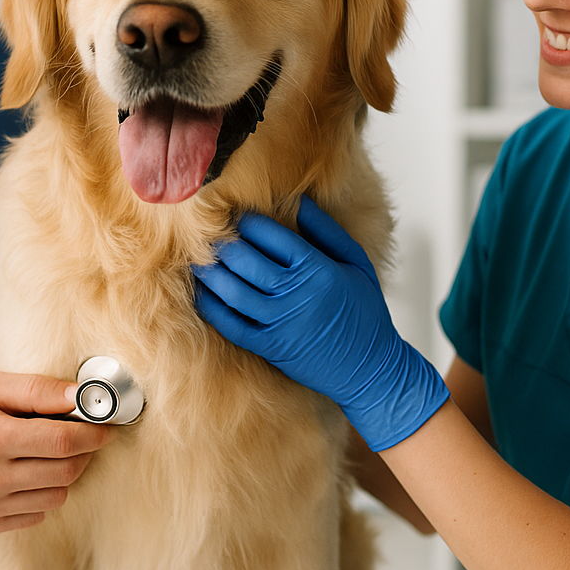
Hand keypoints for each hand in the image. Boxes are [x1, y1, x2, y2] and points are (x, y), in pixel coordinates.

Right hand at [0, 372, 114, 534]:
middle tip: (80, 436)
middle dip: (83, 453)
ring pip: (57, 496)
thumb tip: (78, 395)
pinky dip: (42, 494)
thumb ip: (35, 390)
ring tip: (47, 454)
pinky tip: (27, 474)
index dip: (92, 434)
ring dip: (63, 474)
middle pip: (66, 471)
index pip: (63, 442)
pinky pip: (38, 514)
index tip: (103, 427)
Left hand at [192, 197, 448, 450]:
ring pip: (234, 292)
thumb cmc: (365, 311)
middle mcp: (297, 294)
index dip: (250, 223)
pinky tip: (202, 293)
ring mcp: (281, 323)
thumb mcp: (356, 263)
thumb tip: (300, 201)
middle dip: (224, 243)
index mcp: (319, 270)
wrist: (370, 367)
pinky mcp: (270, 347)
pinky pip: (232, 325)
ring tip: (199, 258)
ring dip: (212, 273)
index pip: (275, 237)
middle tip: (209, 232)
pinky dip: (212, 307)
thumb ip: (328, 231)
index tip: (236, 212)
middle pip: (248, 261)